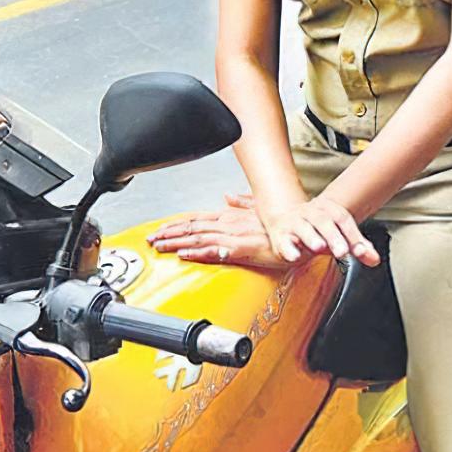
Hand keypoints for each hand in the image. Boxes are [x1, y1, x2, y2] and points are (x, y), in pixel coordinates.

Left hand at [148, 197, 288, 268]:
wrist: (300, 234)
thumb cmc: (282, 226)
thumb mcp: (260, 210)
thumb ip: (242, 203)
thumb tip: (228, 196)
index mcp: (231, 216)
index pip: (197, 219)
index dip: (177, 224)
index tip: (161, 229)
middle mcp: (229, 223)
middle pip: (192, 227)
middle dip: (169, 233)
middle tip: (150, 239)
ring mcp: (234, 235)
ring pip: (198, 238)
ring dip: (176, 243)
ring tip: (159, 247)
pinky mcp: (242, 248)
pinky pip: (215, 251)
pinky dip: (197, 252)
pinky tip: (184, 255)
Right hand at [259, 193, 379, 265]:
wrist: (285, 222)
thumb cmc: (317, 230)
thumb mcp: (338, 236)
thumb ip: (356, 246)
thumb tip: (374, 260)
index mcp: (328, 209)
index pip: (343, 218)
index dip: (352, 234)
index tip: (360, 251)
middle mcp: (311, 212)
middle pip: (324, 221)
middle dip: (334, 236)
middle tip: (342, 251)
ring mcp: (294, 223)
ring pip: (303, 227)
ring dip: (311, 237)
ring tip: (319, 247)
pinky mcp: (280, 236)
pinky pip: (283, 241)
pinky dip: (289, 249)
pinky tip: (294, 256)